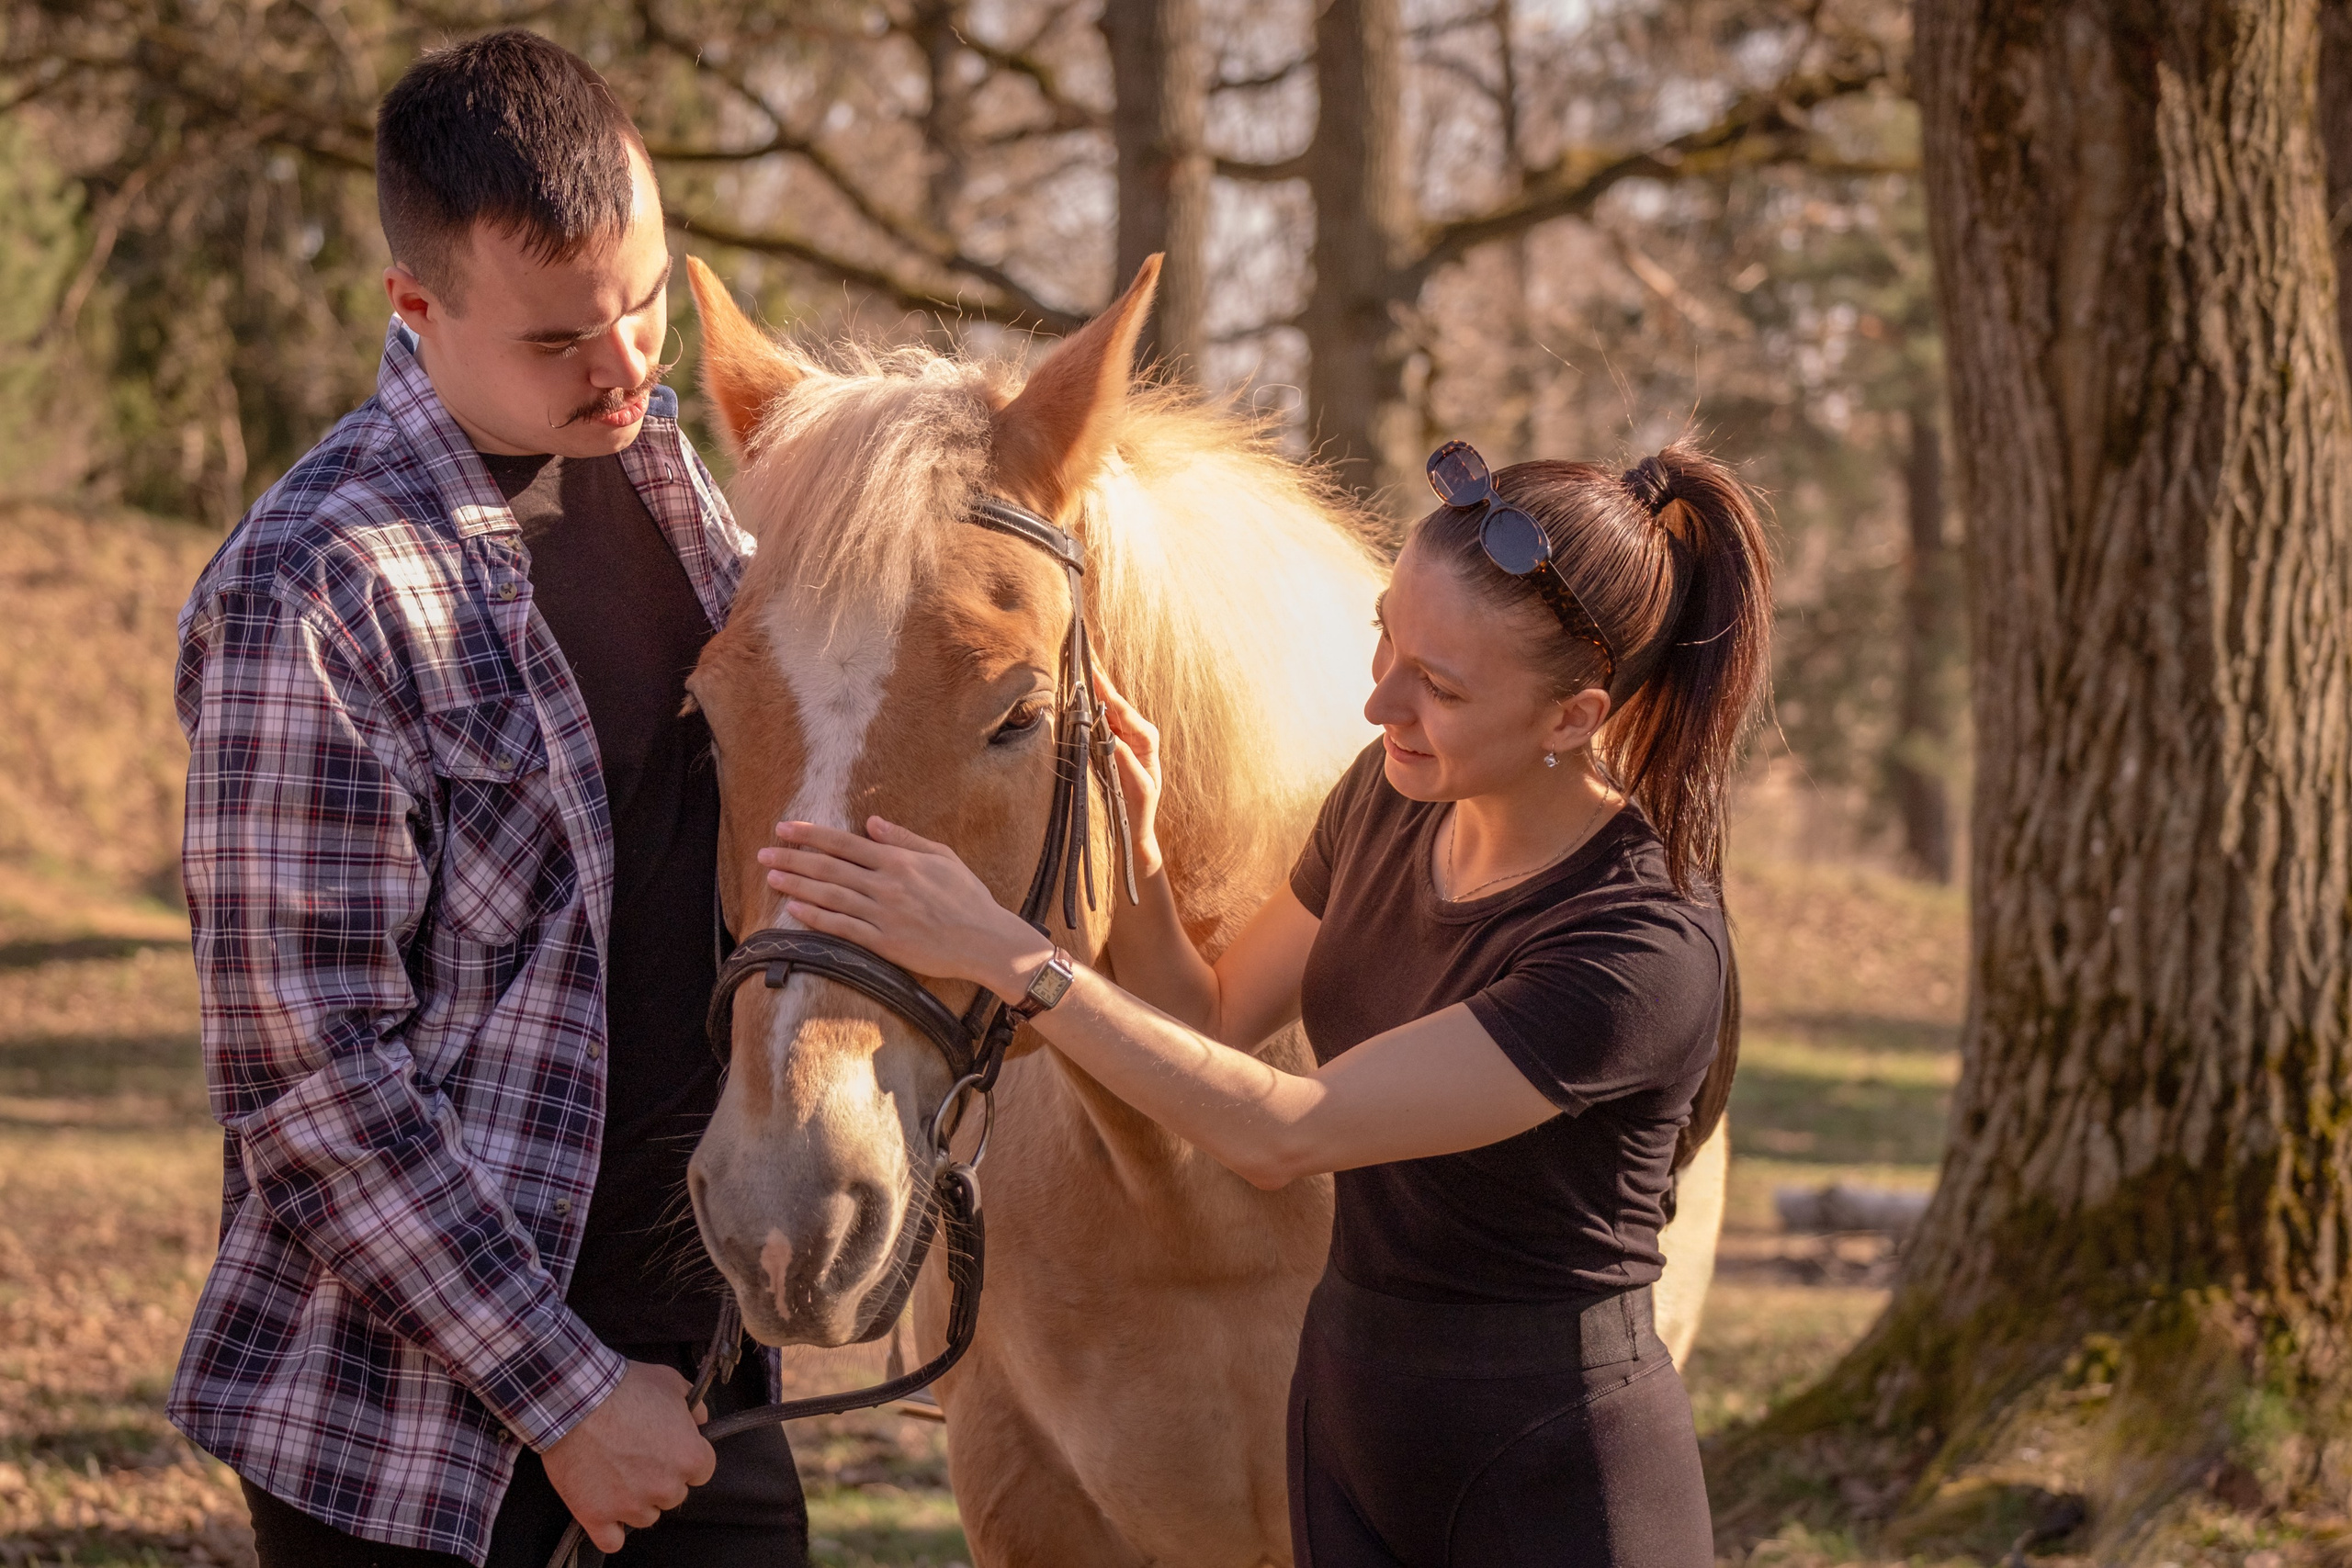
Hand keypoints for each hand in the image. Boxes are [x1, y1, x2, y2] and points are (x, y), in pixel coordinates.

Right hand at [542, 1360, 714, 1553]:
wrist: (575, 1399)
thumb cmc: (622, 1387)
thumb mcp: (671, 1382)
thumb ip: (694, 1408)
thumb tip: (700, 1421)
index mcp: (689, 1457)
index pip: (701, 1471)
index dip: (684, 1458)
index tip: (669, 1449)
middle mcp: (665, 1487)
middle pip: (673, 1495)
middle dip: (660, 1478)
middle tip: (638, 1455)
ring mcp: (631, 1505)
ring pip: (645, 1517)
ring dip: (635, 1501)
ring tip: (616, 1472)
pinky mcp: (596, 1516)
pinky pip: (612, 1540)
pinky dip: (610, 1529)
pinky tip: (606, 1511)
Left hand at [760, 818, 1050, 1000]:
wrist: (985, 940)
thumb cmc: (968, 897)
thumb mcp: (942, 857)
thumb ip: (904, 839)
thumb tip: (871, 822)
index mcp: (899, 861)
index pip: (844, 843)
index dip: (811, 834)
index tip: (785, 828)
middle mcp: (887, 885)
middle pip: (829, 868)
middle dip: (793, 858)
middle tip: (764, 853)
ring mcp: (884, 915)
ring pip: (830, 897)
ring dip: (797, 886)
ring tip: (772, 877)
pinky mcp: (884, 943)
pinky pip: (843, 929)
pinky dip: (816, 919)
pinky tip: (794, 911)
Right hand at [1093, 668, 1164, 879]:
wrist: (1134, 833)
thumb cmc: (1136, 813)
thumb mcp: (1136, 789)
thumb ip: (1125, 761)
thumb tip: (1108, 735)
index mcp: (1145, 739)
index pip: (1119, 706)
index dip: (1103, 685)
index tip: (1089, 664)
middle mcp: (1135, 733)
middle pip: (1111, 698)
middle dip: (1095, 674)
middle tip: (1079, 644)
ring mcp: (1122, 738)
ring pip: (1103, 705)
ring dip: (1089, 683)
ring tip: (1074, 657)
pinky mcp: (1110, 745)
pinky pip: (1096, 719)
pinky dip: (1086, 701)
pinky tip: (1074, 687)